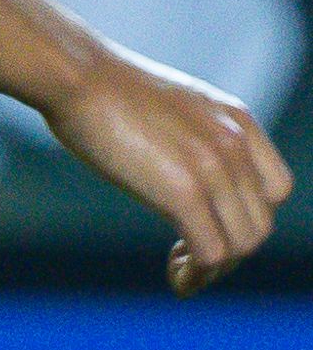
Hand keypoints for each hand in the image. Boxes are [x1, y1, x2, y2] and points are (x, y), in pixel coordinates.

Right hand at [40, 45, 291, 292]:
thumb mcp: (167, 105)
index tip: (207, 224)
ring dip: (216, 268)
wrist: (74, 73)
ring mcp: (214, 169)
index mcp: (236, 121)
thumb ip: (189, 134)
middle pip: (259, 223)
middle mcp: (237, 145)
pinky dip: (199, 275)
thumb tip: (173, 162)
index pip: (275, 188)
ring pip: (243, 244)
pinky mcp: (183, 192)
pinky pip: (212, 252)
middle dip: (229, 249)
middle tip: (187, 256)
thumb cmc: (98, 87)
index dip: (247, 216)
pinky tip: (176, 276)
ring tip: (182, 270)